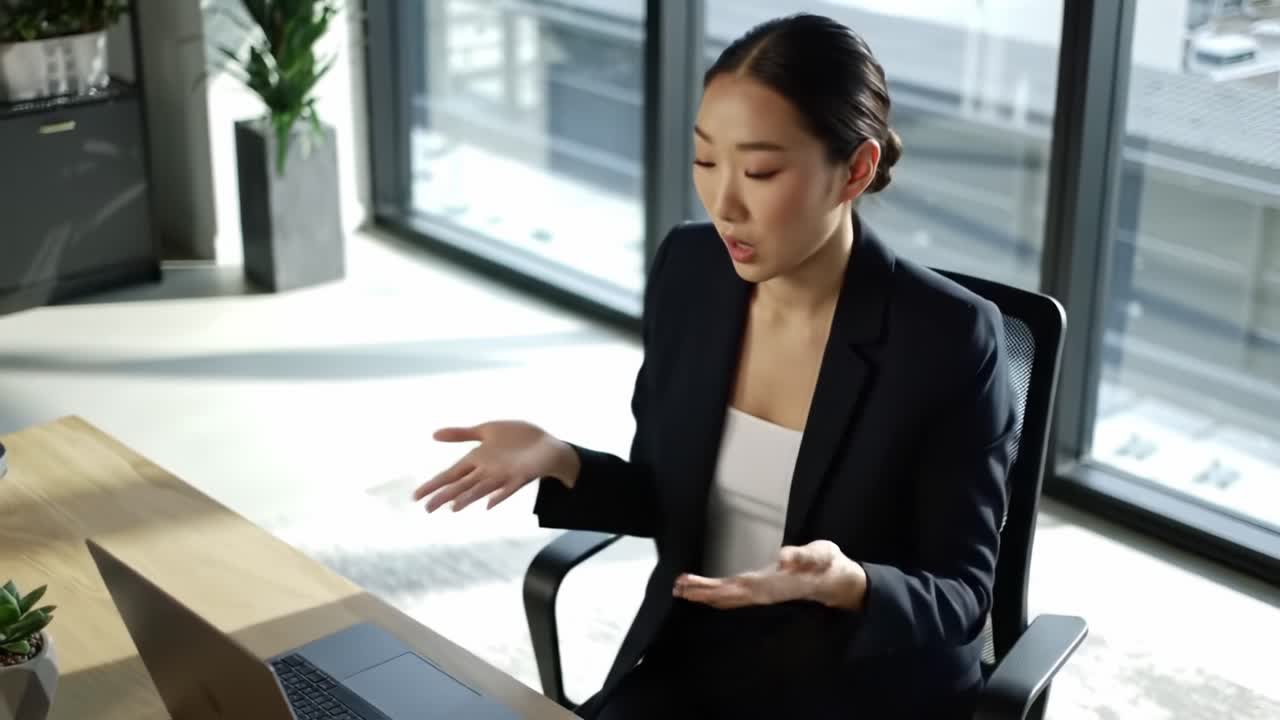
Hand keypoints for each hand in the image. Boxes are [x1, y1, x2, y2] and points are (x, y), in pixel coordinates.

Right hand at [412, 421, 578, 512]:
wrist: (547, 444)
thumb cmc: (517, 438)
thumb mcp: (486, 431)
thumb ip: (461, 434)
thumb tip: (433, 435)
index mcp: (476, 460)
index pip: (450, 474)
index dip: (434, 484)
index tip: (416, 496)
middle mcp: (486, 471)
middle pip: (461, 485)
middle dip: (444, 495)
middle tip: (426, 509)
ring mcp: (503, 475)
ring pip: (480, 489)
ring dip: (468, 498)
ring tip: (452, 507)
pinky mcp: (521, 476)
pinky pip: (509, 488)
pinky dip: (499, 496)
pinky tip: (489, 504)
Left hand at [673, 540, 866, 609]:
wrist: (838, 582)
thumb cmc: (828, 566)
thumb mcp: (821, 556)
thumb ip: (804, 556)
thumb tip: (784, 558)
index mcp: (771, 584)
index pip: (735, 588)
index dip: (713, 588)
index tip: (692, 586)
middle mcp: (764, 592)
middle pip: (727, 596)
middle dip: (702, 593)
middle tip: (677, 588)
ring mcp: (763, 594)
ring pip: (729, 598)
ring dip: (705, 594)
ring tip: (682, 589)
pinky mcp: (765, 591)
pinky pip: (736, 596)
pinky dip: (718, 593)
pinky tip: (706, 592)